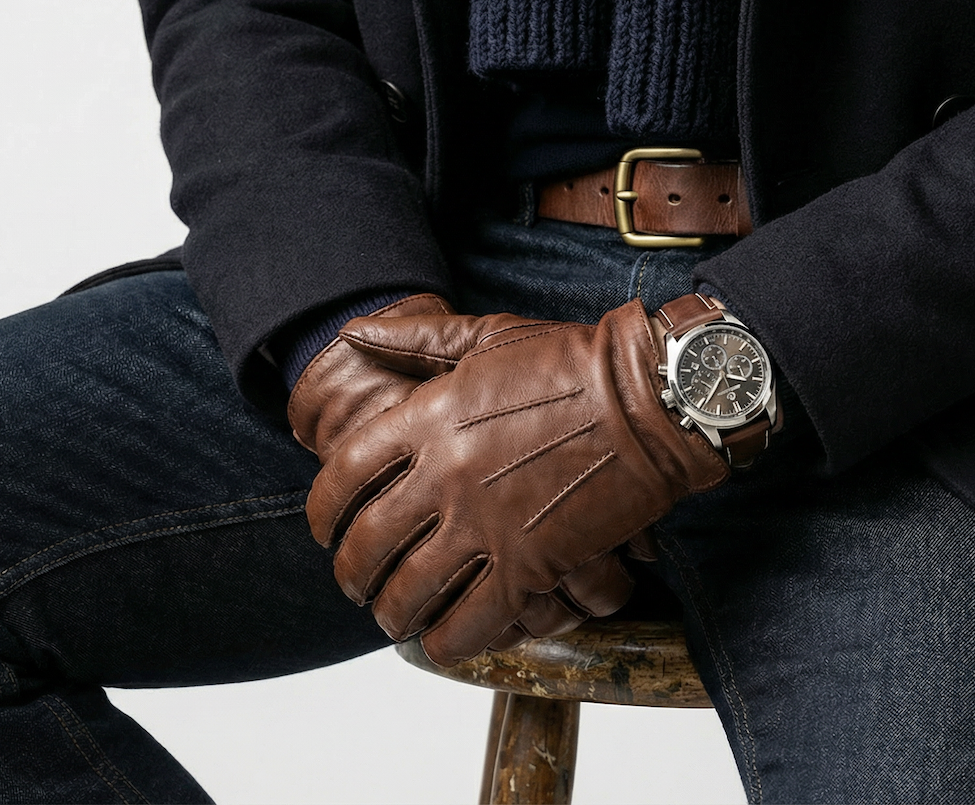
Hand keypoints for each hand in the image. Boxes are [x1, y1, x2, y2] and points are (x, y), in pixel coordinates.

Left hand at [309, 298, 729, 664]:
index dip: (323, 512)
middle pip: (368, 543)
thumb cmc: (573, 360)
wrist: (650, 398)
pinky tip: (445, 640)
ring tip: (396, 618)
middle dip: (352, 575)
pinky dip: (449, 641)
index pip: (343, 476)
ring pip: (410, 591)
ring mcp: (487, 523)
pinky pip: (471, 622)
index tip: (325, 529)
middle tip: (357, 586)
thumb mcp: (488, 335)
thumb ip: (414, 338)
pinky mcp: (531, 564)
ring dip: (393, 614)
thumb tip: (349, 334)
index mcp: (429, 417)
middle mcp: (446, 474)